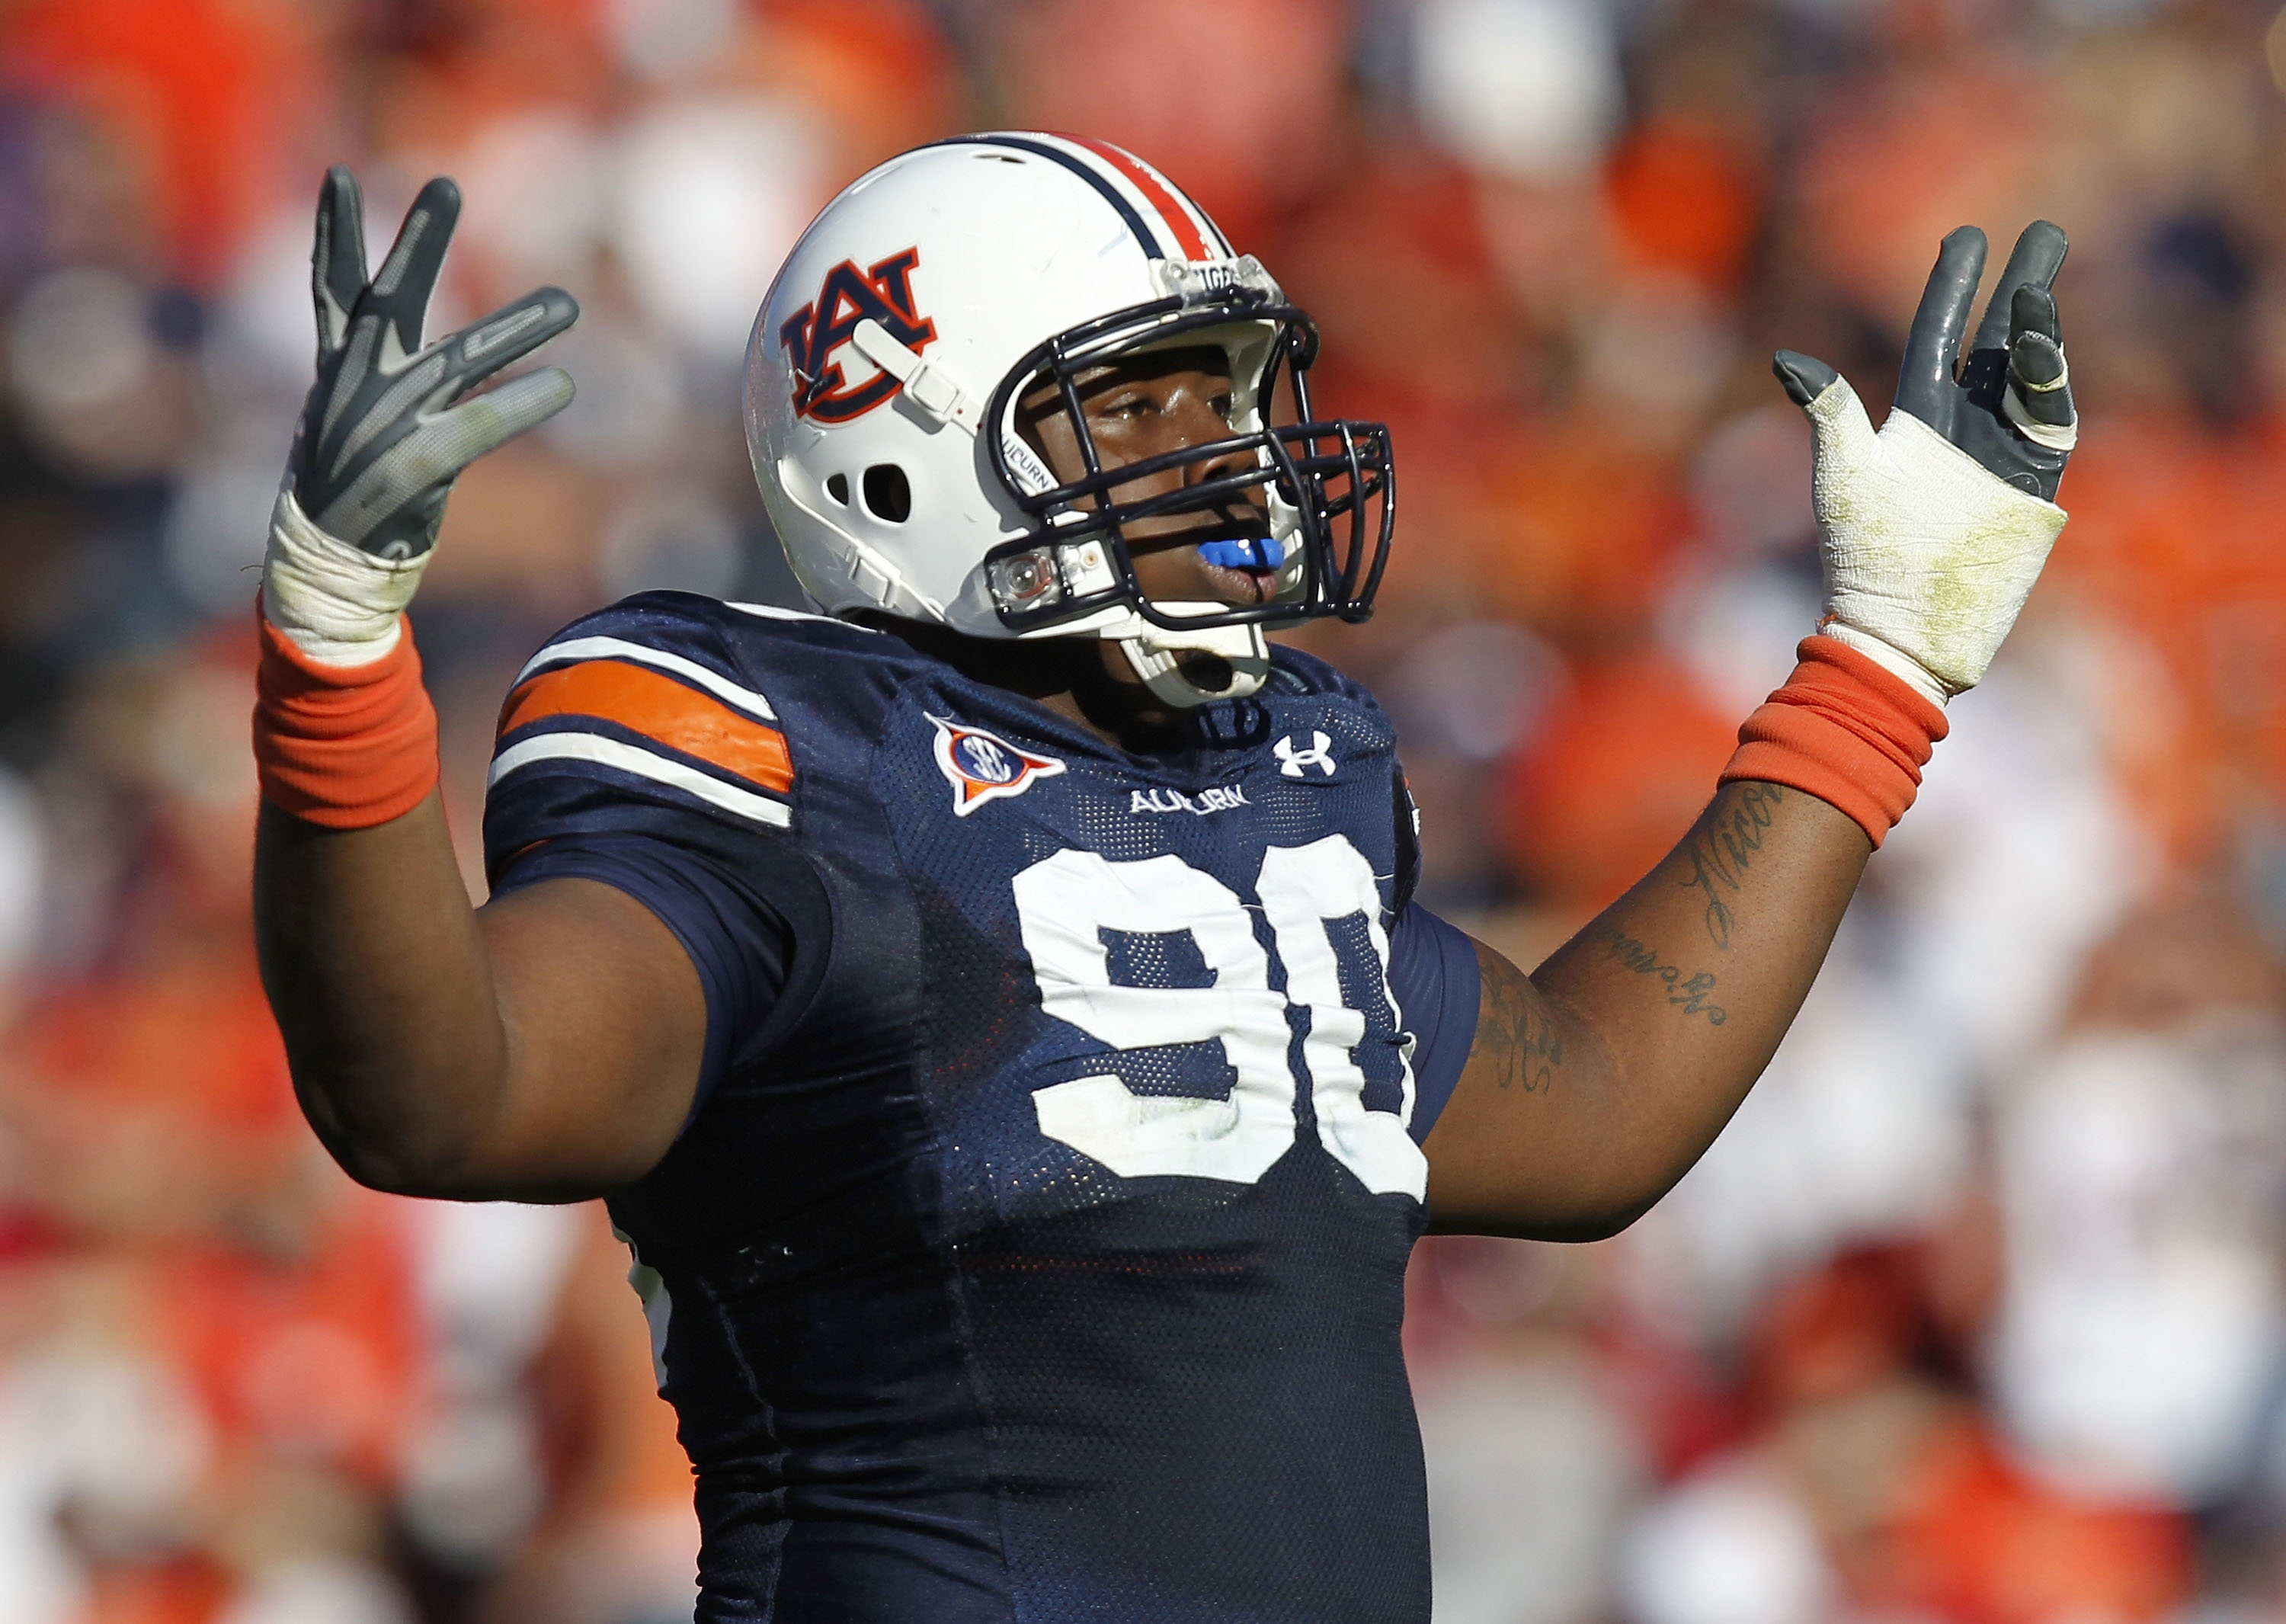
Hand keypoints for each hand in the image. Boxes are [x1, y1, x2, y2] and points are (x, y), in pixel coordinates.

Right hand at [289, 167, 578, 558]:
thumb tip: (428, 326)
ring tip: (568, 304)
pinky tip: (564, 386)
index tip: (338, 175)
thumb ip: (382, 359)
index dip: (335, 234)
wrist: (328, 562)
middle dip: (417, 241)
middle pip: (388, 300)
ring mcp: (381, 428)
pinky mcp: (409, 471)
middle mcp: (356, 388)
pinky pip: (475, 428)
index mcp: (340, 368)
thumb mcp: (354, 409)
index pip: (332, 289)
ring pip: (458, 362)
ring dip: (515, 330)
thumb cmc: (353, 480)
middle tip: (445, 183)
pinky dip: (519, 406)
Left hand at [1771, 222, 2076, 704]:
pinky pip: (2052, 423)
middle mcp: (1962, 427)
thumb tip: (1785, 356)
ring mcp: (2000, 454)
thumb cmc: (1859, 553)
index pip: (1937, 336)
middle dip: (2022, 288)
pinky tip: (2042, 347)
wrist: (1901, 622)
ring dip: (2038, 329)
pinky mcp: (2031, 485)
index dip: (1953, 286)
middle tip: (2048, 233)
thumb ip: (1829, 409)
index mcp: (1913, 417)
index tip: (1968, 236)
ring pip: (2030, 375)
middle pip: (1998, 342)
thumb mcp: (1842, 472)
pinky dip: (2052, 384)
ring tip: (2036, 288)